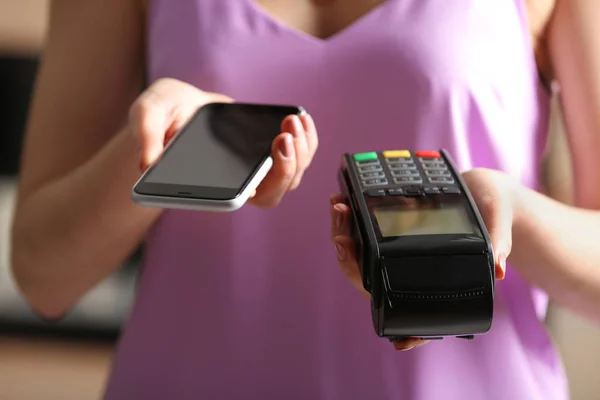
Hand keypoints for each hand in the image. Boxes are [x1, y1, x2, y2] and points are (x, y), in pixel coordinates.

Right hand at [129, 78, 317, 207]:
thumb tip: (147, 161)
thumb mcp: (147, 113)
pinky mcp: (268, 155)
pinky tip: (301, 117)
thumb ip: (146, 133)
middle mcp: (236, 184)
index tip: (270, 153)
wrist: (180, 108)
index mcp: (208, 185)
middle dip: (288, 164)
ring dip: (302, 149)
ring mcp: (256, 172)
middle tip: (285, 132)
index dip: (260, 185)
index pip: (238, 199)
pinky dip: (306, 138)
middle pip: (274, 191)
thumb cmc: (162, 116)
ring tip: (293, 120)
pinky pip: (297, 155)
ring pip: (292, 174)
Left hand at [329, 167, 517, 350]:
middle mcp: (412, 272)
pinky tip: (342, 203)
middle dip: (350, 260)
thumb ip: (498, 242)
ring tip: (339, 208)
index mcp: (439, 280)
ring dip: (343, 234)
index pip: (418, 314)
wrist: (484, 191)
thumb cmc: (495, 210)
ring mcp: (397, 255)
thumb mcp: (498, 220)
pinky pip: (361, 235)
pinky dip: (349, 221)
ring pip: (360, 258)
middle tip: (342, 237)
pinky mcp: (389, 235)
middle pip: (372, 281)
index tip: (399, 341)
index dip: (407, 331)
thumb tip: (498, 269)